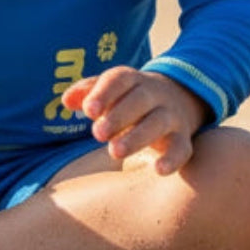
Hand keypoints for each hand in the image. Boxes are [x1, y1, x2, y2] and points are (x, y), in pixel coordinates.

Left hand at [62, 66, 209, 174]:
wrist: (177, 98)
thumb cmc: (128, 97)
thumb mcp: (109, 90)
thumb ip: (87, 93)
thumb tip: (66, 101)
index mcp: (131, 79)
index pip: (118, 80)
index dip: (104, 93)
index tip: (88, 110)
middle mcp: (153, 93)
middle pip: (139, 100)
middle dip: (118, 116)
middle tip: (97, 134)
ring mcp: (171, 115)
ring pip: (157, 122)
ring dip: (137, 137)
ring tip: (114, 152)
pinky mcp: (183, 137)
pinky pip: (182, 148)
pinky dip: (172, 159)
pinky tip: (158, 170)